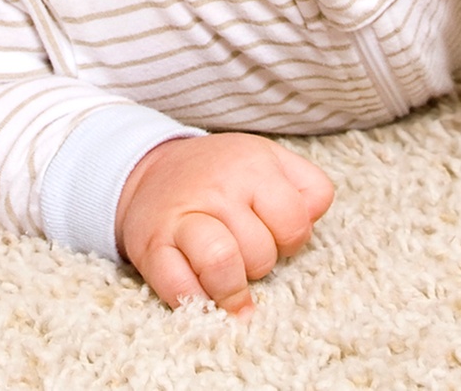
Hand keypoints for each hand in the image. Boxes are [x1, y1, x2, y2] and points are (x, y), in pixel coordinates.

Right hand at [116, 134, 334, 316]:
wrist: (149, 170)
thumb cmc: (221, 174)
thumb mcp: (270, 160)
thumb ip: (307, 187)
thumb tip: (310, 222)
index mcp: (252, 166)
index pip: (294, 223)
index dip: (290, 239)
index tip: (273, 235)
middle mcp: (217, 188)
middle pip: (260, 253)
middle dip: (259, 265)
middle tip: (245, 255)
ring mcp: (181, 218)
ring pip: (221, 265)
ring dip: (232, 291)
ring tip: (231, 291)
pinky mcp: (152, 247)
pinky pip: (179, 287)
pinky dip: (195, 301)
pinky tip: (202, 298)